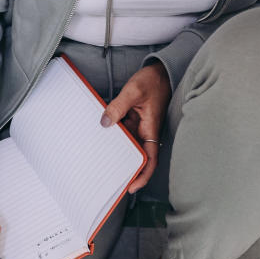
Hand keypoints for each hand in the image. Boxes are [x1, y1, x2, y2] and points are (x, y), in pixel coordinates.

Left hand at [100, 61, 170, 193]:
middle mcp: (146, 132)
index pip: (150, 159)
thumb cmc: (153, 81)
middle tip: (109, 178)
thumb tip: (105, 122)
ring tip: (100, 158)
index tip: (132, 186)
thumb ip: (118, 107)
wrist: (160, 71)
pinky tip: (101, 134)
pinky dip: (114, 135)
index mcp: (151, 129)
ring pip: (128, 144)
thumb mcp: (134, 91)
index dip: (143, 176)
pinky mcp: (135, 120)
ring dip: (117, 151)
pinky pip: (124, 132)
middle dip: (126, 169)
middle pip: (137, 156)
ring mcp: (140, 126)